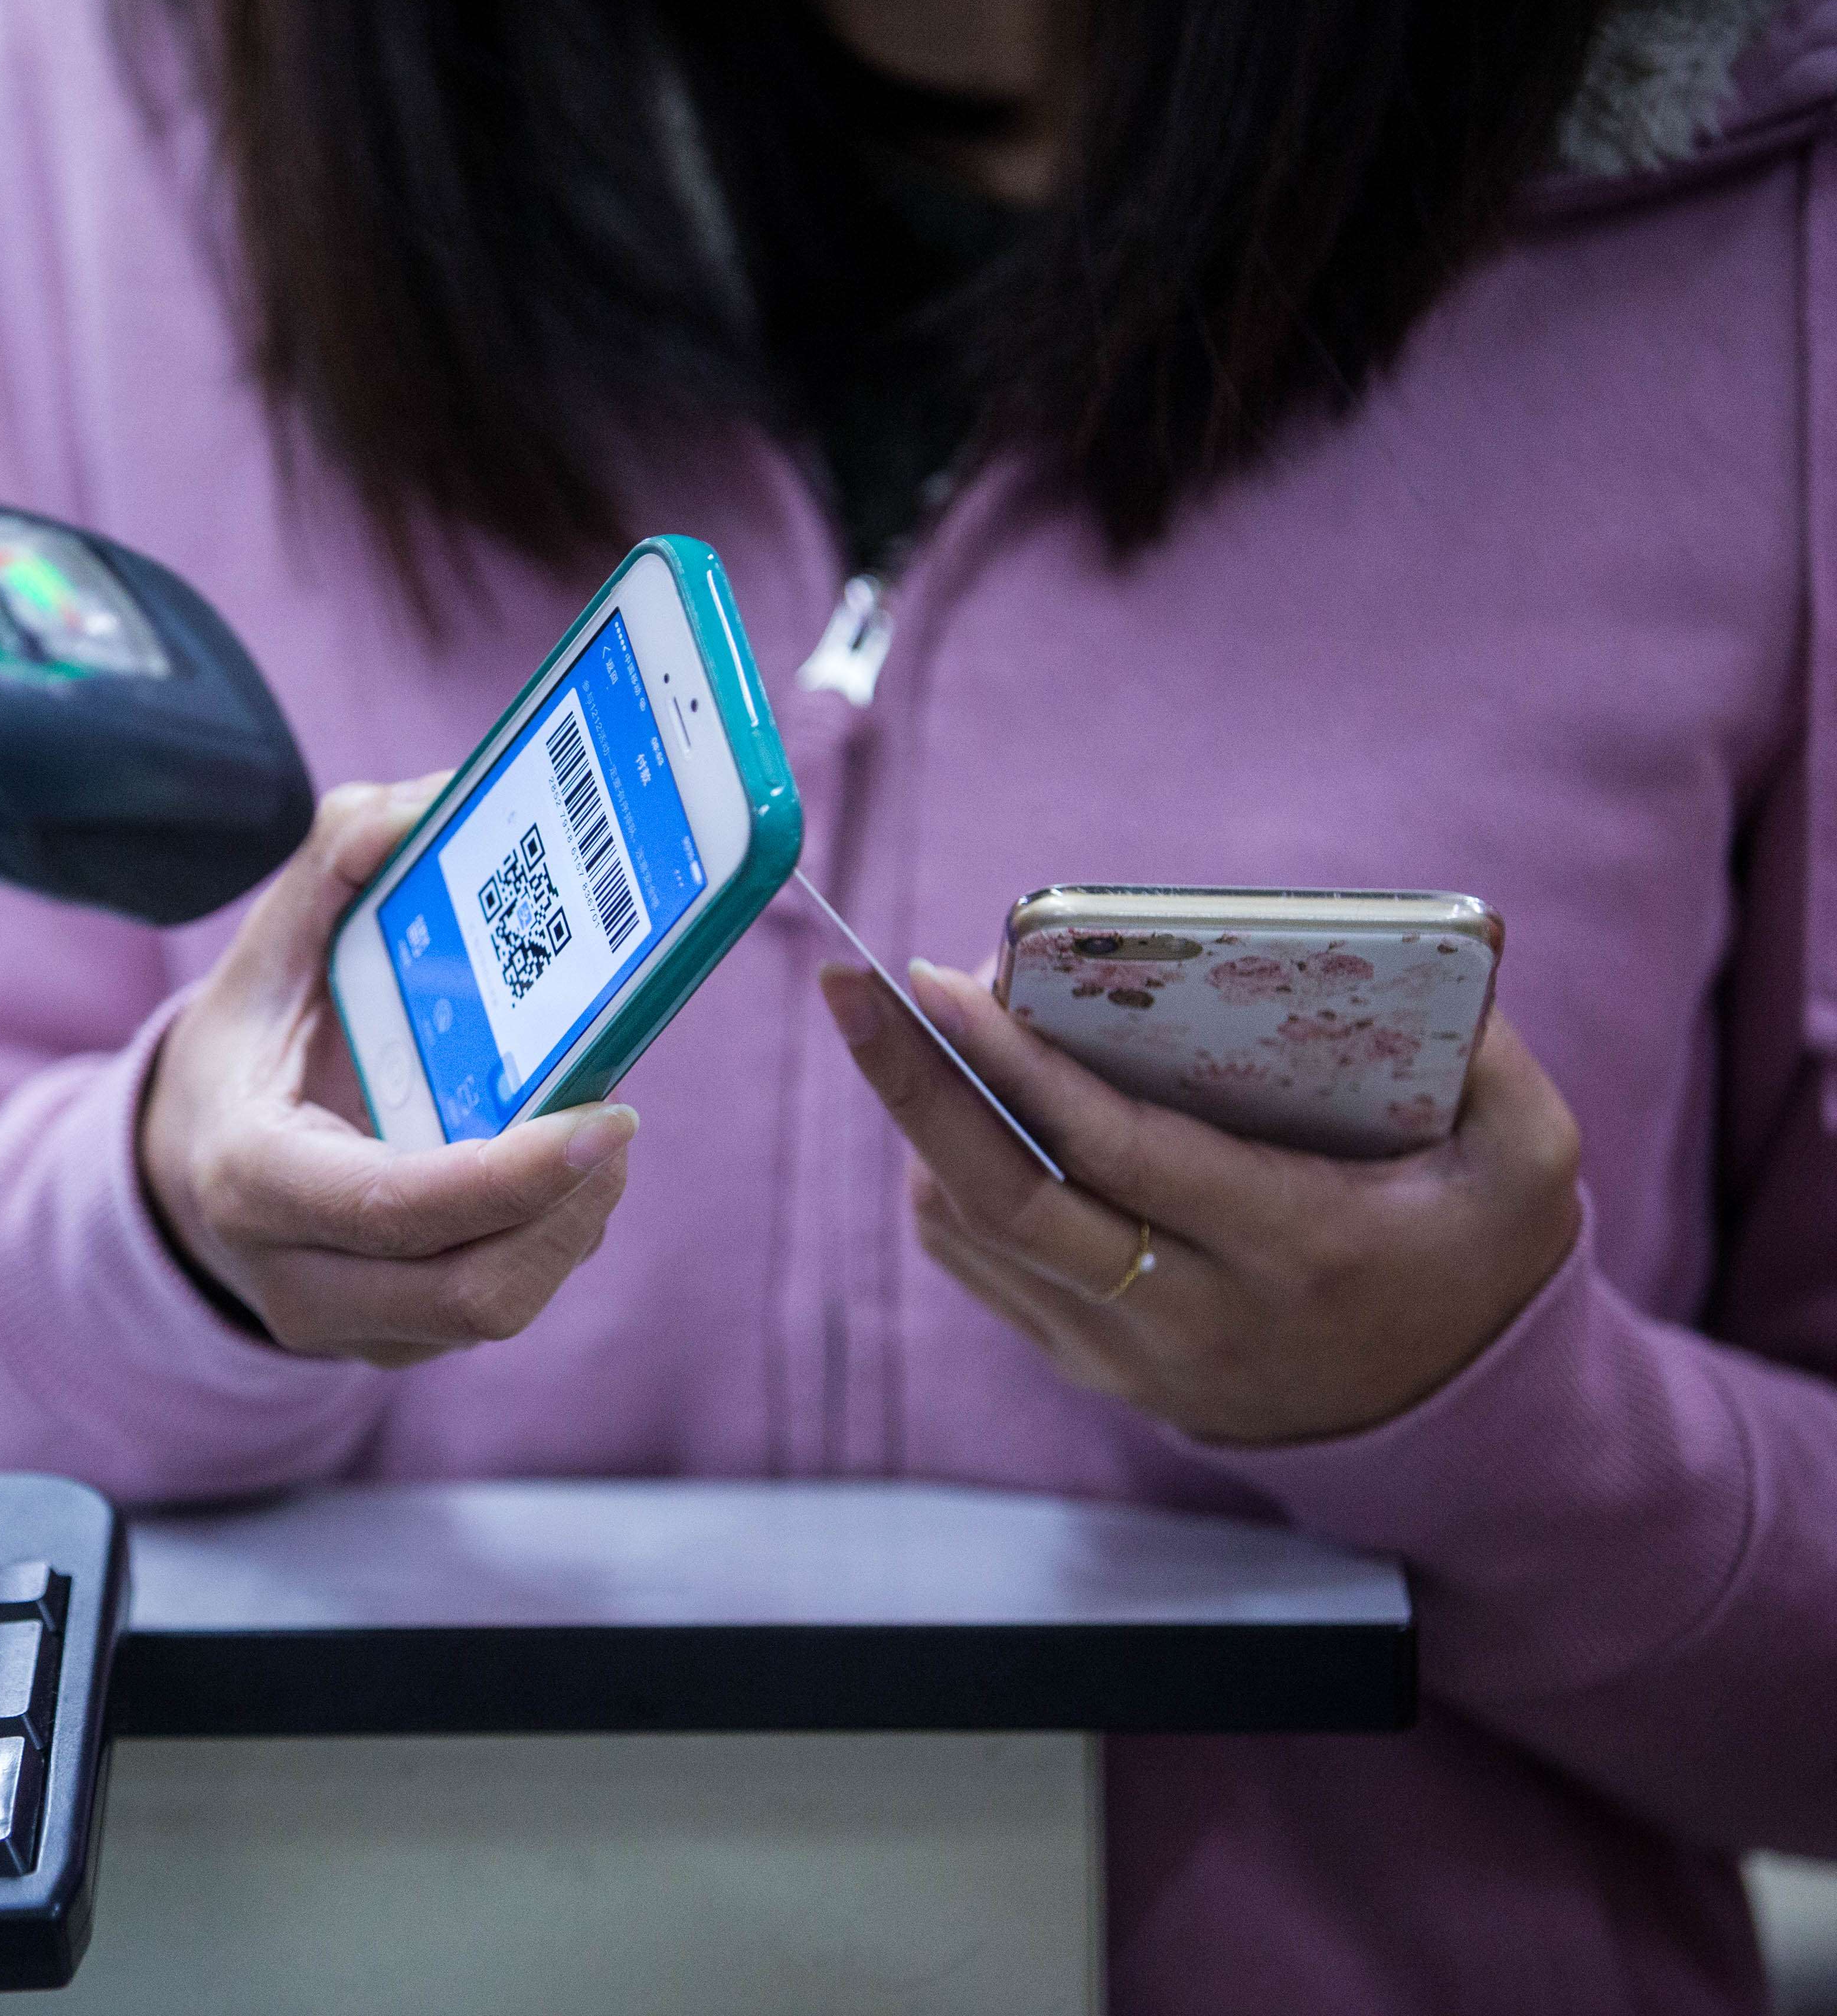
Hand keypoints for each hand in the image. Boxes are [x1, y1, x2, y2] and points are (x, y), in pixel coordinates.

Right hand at [140, 776, 638, 1366]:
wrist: (187, 1167)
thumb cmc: (246, 1048)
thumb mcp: (267, 946)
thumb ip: (337, 860)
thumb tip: (423, 809)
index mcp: (250, 1175)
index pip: (393, 1207)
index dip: (511, 1177)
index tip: (607, 1117)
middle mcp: (292, 1274)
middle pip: (469, 1289)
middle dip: (567, 1208)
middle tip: (613, 1120)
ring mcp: (344, 1326)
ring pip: (494, 1310)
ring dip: (569, 1226)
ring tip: (591, 1141)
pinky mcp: (392, 1345)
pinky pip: (492, 1310)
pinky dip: (545, 1241)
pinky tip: (554, 1175)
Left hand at [822, 958, 1581, 1444]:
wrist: (1455, 1432)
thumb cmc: (1481, 1263)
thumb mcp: (1530, 1162)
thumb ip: (1487, 1055)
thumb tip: (1414, 949)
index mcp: (1294, 1246)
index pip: (1118, 1152)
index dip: (1016, 1065)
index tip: (938, 980)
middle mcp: (1192, 1312)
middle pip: (1007, 1198)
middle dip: (913, 1085)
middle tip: (851, 985)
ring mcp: (1129, 1353)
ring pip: (974, 1234)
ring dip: (919, 1126)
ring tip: (901, 1026)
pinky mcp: (1093, 1367)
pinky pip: (983, 1267)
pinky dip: (944, 1182)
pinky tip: (943, 1108)